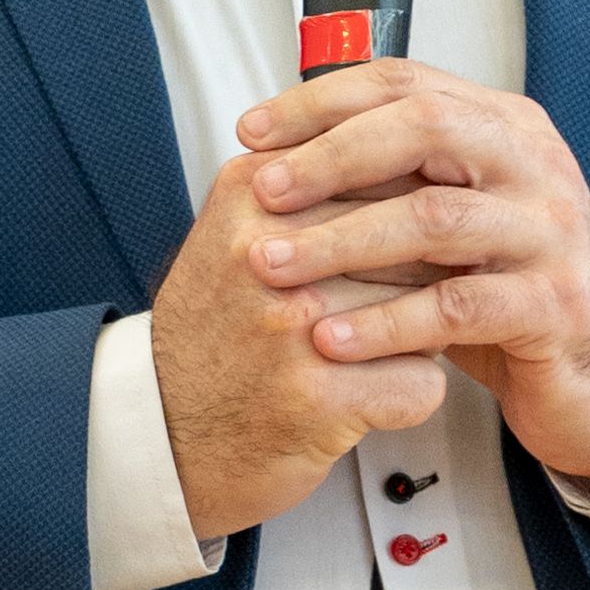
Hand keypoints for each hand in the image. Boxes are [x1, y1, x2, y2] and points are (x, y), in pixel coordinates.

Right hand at [147, 155, 450, 542]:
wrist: (163, 429)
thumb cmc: (215, 332)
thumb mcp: (240, 231)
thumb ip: (309, 186)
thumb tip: (415, 160)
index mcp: (252, 195)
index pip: (383, 169)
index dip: (415, 211)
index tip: (416, 236)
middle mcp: (267, 252)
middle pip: (412, 236)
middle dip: (425, 273)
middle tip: (401, 303)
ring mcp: (291, 324)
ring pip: (427, 305)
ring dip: (422, 333)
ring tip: (378, 350)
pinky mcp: (317, 396)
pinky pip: (422, 381)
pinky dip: (410, 396)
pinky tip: (371, 396)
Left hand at [227, 59, 589, 498]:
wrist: (584, 371)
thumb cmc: (500, 288)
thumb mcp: (444, 215)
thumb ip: (389, 176)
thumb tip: (276, 147)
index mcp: (503, 126)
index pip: (405, 83)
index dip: (321, 101)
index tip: (254, 131)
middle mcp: (535, 164)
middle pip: (425, 128)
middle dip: (330, 157)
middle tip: (264, 191)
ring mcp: (552, 232)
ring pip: (434, 218)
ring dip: (341, 241)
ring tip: (274, 265)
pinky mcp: (554, 305)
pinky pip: (455, 306)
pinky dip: (383, 321)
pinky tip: (329, 336)